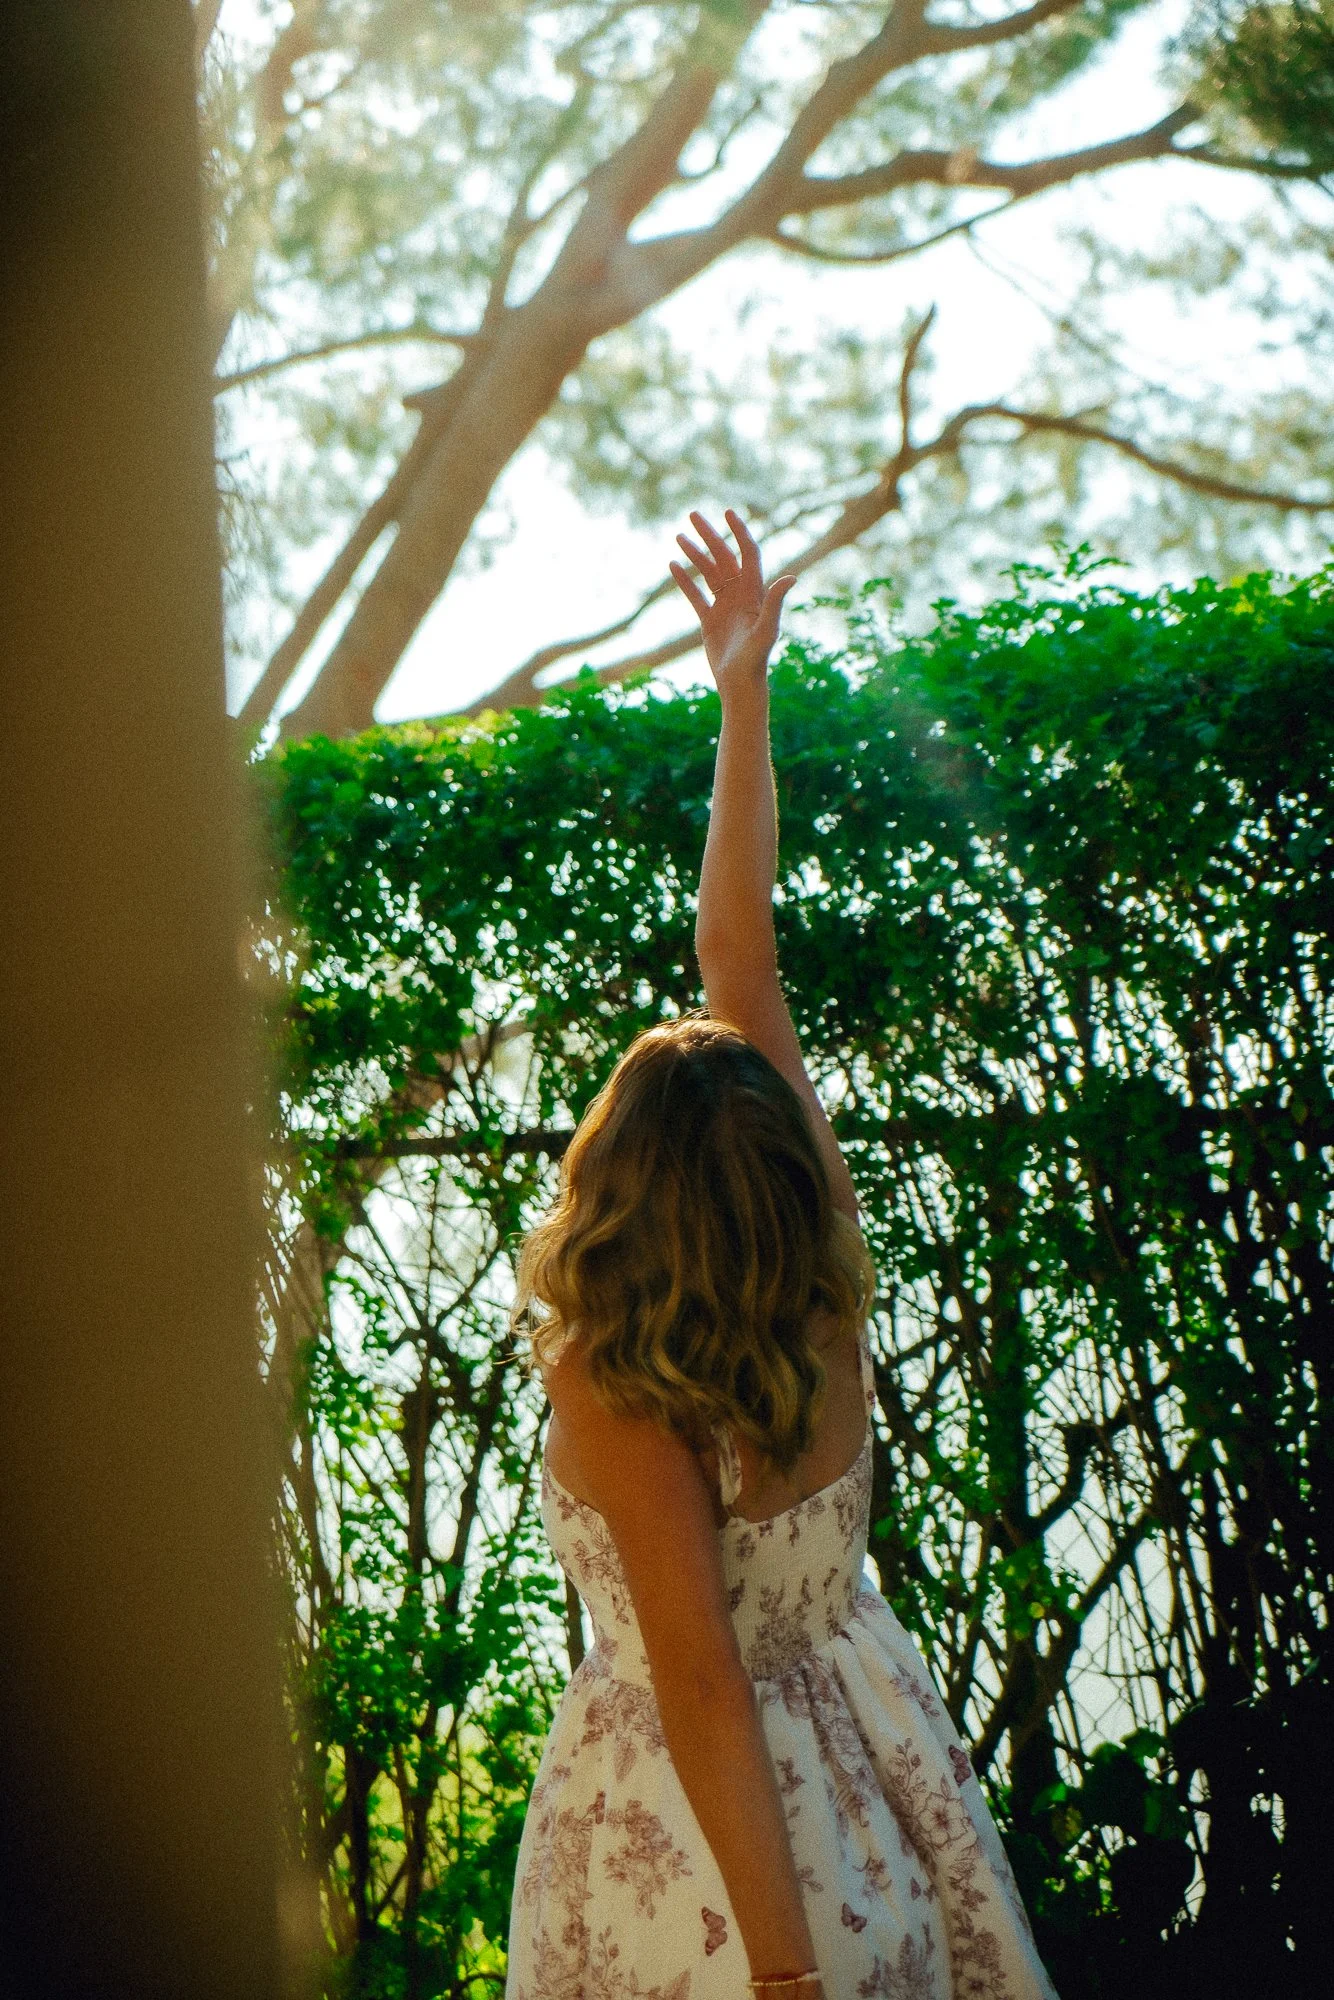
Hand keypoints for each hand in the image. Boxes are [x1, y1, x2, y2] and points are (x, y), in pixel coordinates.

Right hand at [670, 508, 793, 691]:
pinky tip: (672, 565)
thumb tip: (791, 576)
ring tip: (679, 536)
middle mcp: (740, 595)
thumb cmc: (756, 660)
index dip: (738, 532)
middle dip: (710, 535)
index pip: (747, 553)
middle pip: (724, 557)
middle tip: (692, 515)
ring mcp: (724, 607)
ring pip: (708, 573)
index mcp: (754, 592)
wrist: (740, 685)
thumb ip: (775, 602)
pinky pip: (695, 595)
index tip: (728, 513)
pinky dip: (685, 581)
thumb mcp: (766, 630)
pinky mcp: (710, 621)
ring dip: (695, 554)